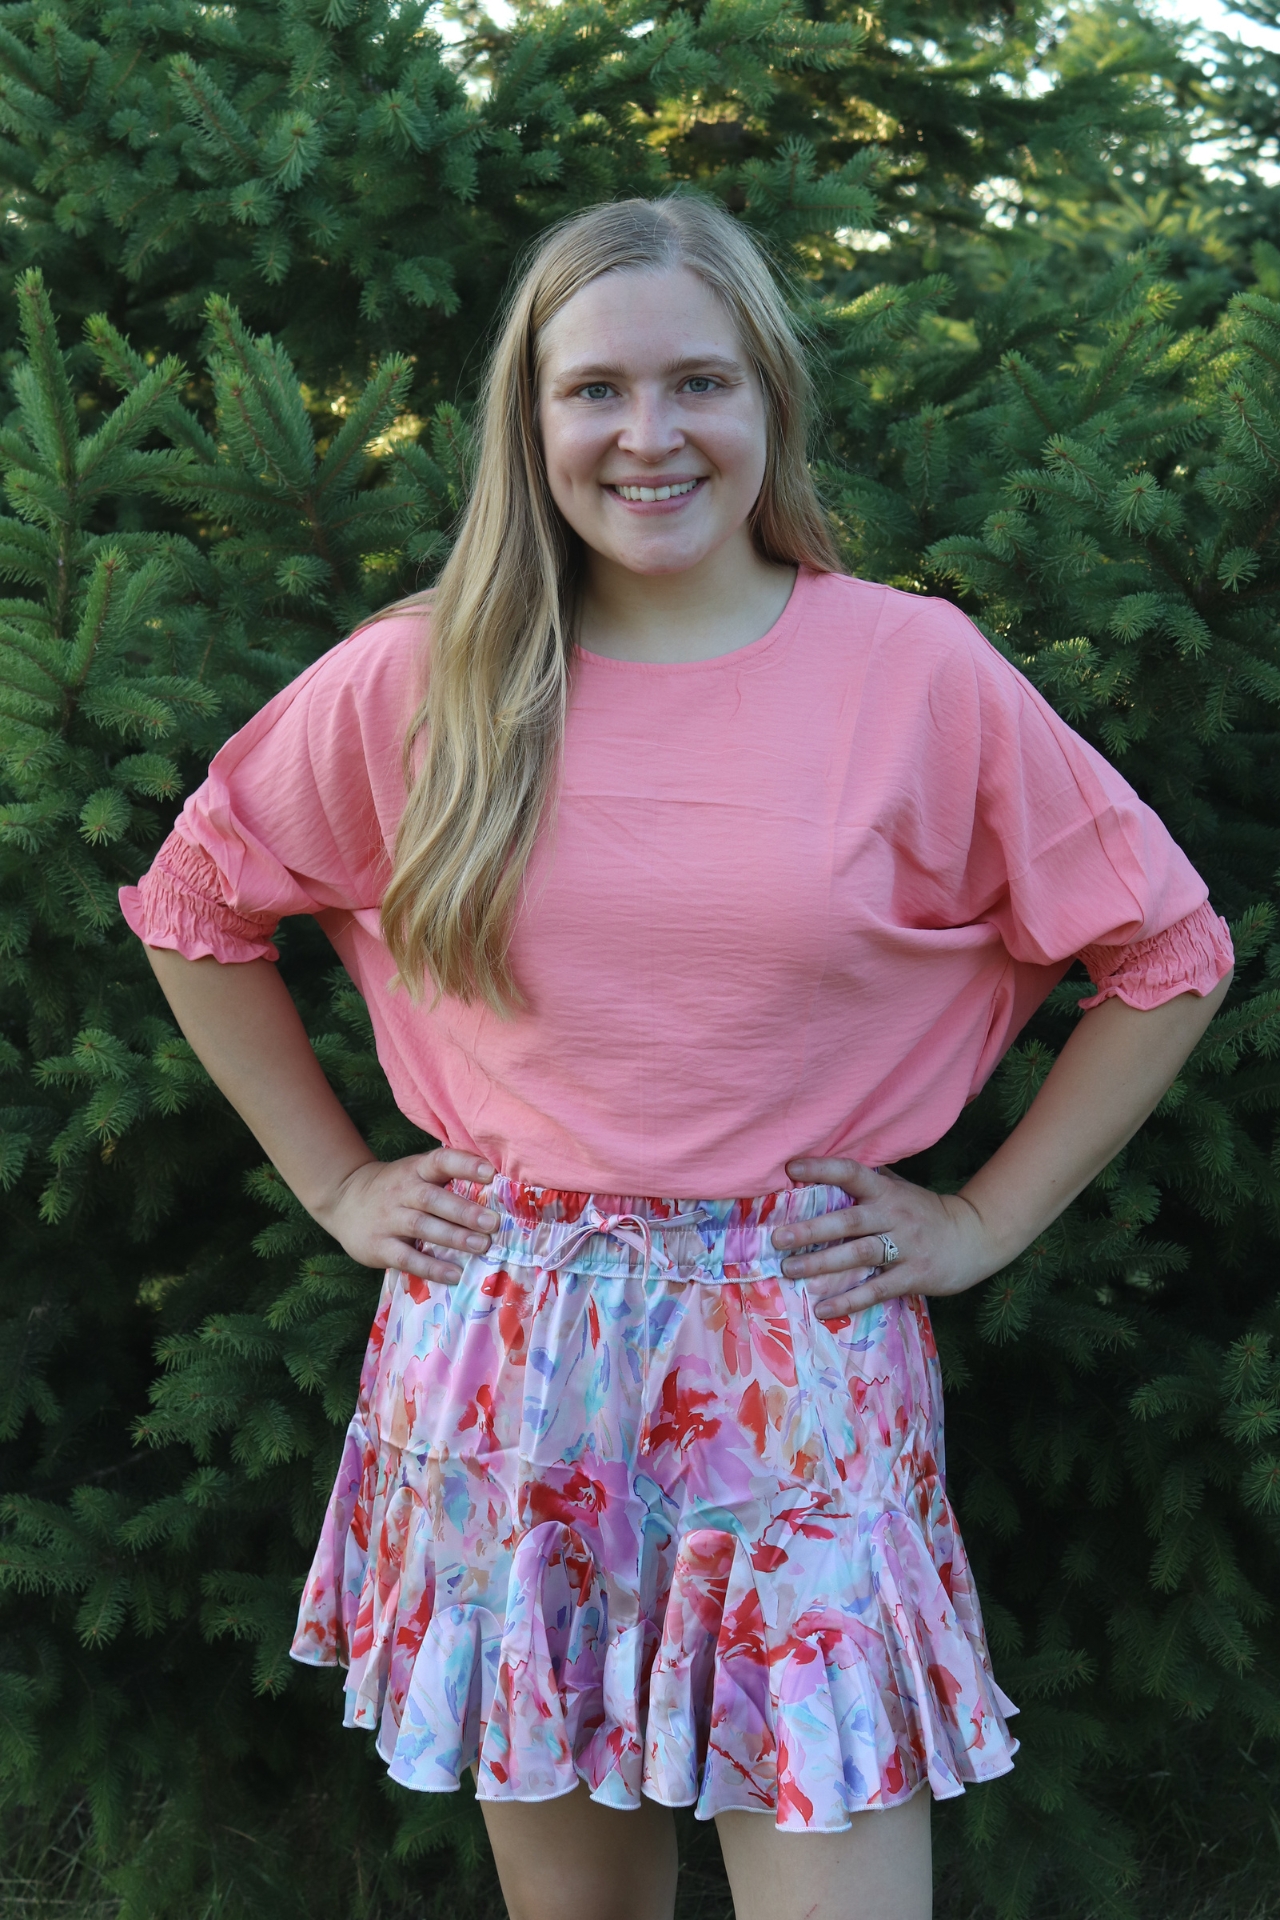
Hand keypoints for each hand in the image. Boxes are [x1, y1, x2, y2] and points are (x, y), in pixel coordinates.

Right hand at [313, 1148, 498, 1284]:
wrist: (343, 1200)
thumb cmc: (395, 1188)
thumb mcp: (415, 1173)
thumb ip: (447, 1179)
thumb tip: (498, 1191)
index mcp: (415, 1170)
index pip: (441, 1161)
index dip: (465, 1165)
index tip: (491, 1173)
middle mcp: (402, 1192)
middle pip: (433, 1199)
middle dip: (464, 1211)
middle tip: (493, 1223)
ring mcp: (388, 1219)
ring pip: (422, 1227)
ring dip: (453, 1237)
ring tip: (482, 1246)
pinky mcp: (379, 1246)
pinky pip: (407, 1258)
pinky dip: (431, 1267)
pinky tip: (455, 1274)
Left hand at [772, 1157, 1000, 1319]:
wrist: (976, 1236)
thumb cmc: (926, 1212)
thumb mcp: (901, 1189)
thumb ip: (869, 1181)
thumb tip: (825, 1170)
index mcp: (887, 1191)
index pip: (851, 1173)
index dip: (822, 1169)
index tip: (790, 1170)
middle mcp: (894, 1215)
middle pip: (848, 1221)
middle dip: (811, 1230)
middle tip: (777, 1238)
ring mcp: (906, 1246)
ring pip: (859, 1254)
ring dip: (822, 1264)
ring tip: (790, 1270)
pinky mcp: (914, 1276)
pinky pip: (877, 1289)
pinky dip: (849, 1300)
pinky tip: (822, 1309)